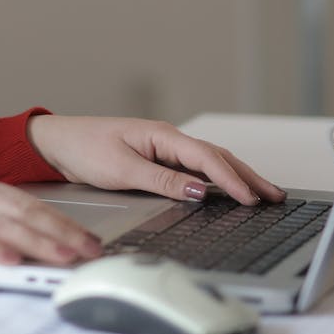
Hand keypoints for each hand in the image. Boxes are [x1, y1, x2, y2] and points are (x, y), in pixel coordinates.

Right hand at [0, 170, 105, 265]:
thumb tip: (12, 247)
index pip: (23, 202)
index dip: (58, 220)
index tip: (83, 238)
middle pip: (21, 211)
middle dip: (60, 233)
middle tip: (89, 252)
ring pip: (1, 224)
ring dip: (38, 242)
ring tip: (64, 259)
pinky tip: (11, 260)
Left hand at [27, 115, 285, 205]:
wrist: (57, 143)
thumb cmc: (84, 149)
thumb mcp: (122, 170)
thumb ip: (162, 181)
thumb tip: (199, 191)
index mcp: (161, 135)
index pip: (206, 158)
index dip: (232, 179)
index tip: (251, 198)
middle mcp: (167, 139)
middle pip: (216, 157)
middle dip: (247, 177)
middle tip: (275, 196)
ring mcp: (163, 148)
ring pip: (208, 162)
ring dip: (236, 177)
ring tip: (262, 193)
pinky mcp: (157, 159)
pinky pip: (194, 169)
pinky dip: (216, 179)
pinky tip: (227, 190)